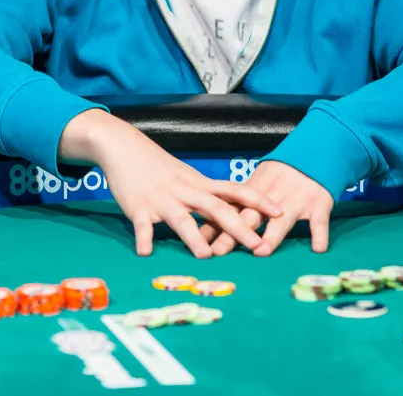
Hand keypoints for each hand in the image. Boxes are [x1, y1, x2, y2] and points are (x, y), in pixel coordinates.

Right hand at [61, 110, 282, 257]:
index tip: (279, 211)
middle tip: (256, 244)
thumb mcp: (186, 178)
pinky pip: (142, 226)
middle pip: (216, 208)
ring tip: (205, 255)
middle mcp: (185, 191)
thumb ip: (205, 197)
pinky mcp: (138, 208)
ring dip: (194, 236)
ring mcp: (162, 199)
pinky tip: (146, 253)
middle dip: (238, 227)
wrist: (124, 146)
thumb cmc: (158, 167)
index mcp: (199, 184)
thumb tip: (230, 217)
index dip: (258, 200)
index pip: (235, 190)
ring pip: (181, 218)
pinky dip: (144, 239)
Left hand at [199, 160, 333, 255]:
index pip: (231, 209)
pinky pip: (320, 221)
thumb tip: (208, 221)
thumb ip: (239, 202)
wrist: (315, 152)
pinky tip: (318, 249)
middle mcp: (274, 197)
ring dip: (271, 235)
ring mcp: (297, 201)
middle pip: (251, 216)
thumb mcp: (259, 181)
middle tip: (218, 250)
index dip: (215, 224)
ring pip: (282, 220)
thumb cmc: (283, 173)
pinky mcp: (319, 204)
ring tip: (261, 251)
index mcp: (256, 190)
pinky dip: (320, 234)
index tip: (199, 241)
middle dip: (233, 234)